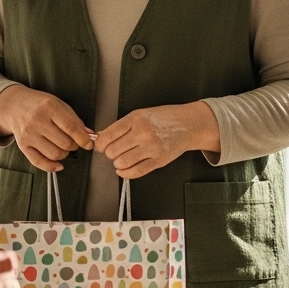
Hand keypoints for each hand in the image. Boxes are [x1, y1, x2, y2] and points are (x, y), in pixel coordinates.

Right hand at [0, 84, 92, 172]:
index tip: (89, 144)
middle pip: (64, 143)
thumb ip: (74, 120)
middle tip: (74, 142)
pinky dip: (52, 166)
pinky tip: (59, 164)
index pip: (71, 127)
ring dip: (64, 154)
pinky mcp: (22, 145)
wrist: (15, 105)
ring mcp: (28, 134)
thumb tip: (89, 135)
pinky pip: (39, 162)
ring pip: (54, 154)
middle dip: (74, 146)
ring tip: (63, 147)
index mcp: (49, 107)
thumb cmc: (41, 104)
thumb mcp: (59, 104)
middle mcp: (37, 121)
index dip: (83, 139)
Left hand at [94, 102, 218, 178]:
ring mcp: (152, 148)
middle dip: (110, 153)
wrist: (188, 124)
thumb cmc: (165, 118)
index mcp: (136, 119)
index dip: (100, 144)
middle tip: (113, 151)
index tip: (100, 146)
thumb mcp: (141, 114)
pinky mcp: (159, 160)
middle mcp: (143, 133)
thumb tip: (102, 137)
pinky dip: (126, 173)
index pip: (108, 136)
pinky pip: (136, 172)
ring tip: (122, 158)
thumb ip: (122, 126)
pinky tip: (124, 169)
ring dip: (118, 163)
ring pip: (122, 163)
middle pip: (112, 151)